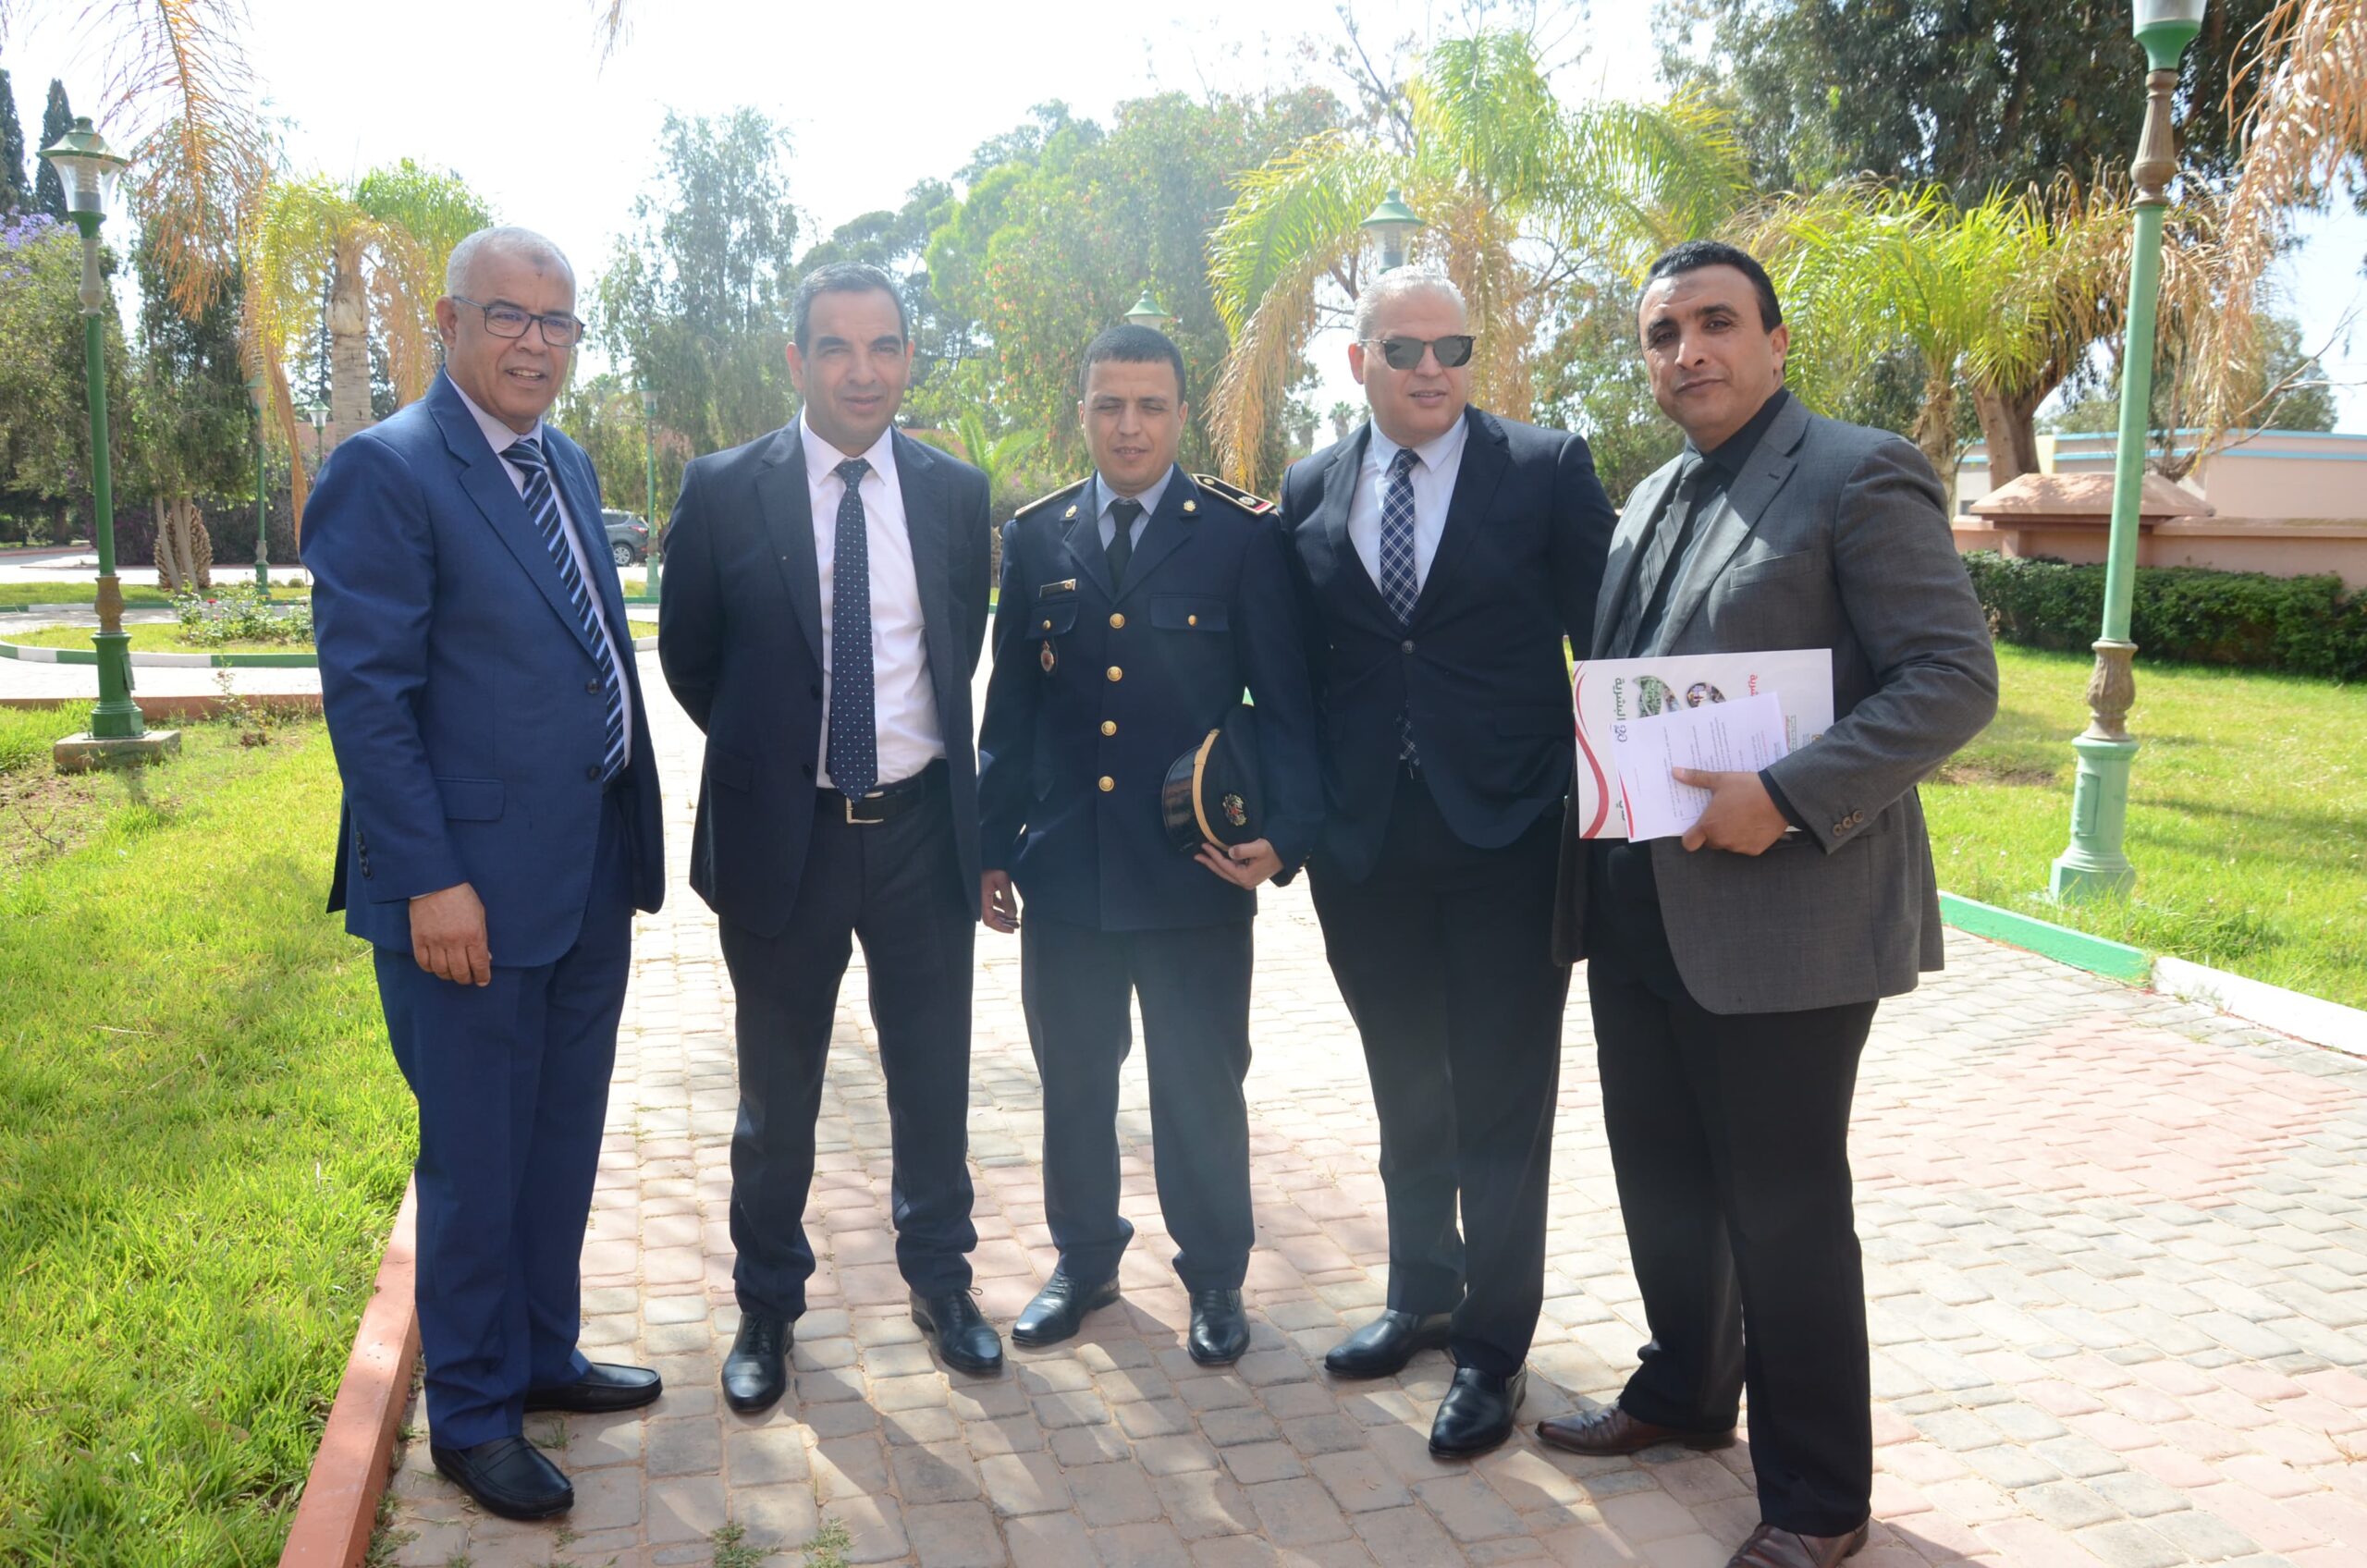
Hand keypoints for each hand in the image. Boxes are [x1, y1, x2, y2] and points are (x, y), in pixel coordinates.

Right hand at [410, 882, 491, 984]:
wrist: (435, 882)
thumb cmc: (462, 897)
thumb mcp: (480, 915)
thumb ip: (482, 938)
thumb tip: (485, 958)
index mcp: (473, 935)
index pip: (479, 964)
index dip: (482, 976)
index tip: (482, 981)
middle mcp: (454, 941)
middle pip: (460, 972)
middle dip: (466, 979)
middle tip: (467, 978)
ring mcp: (435, 941)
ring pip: (441, 970)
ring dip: (448, 976)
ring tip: (452, 974)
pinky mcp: (419, 939)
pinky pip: (424, 963)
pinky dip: (430, 969)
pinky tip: (436, 966)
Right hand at [981, 870, 1020, 933]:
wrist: (988, 852)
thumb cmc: (994, 865)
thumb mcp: (1003, 881)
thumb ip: (1008, 899)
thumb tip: (1012, 915)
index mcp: (981, 898)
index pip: (989, 920)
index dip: (1000, 927)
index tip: (1013, 930)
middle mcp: (979, 899)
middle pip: (990, 918)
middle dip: (1004, 923)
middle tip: (1017, 926)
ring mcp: (982, 895)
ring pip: (992, 911)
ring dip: (1003, 917)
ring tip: (1016, 920)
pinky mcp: (985, 891)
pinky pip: (992, 904)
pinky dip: (1002, 908)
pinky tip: (1011, 910)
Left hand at [1196, 838, 1282, 888]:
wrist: (1287, 855)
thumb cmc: (1274, 850)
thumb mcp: (1260, 847)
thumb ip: (1243, 849)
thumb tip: (1230, 852)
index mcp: (1245, 877)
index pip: (1224, 865)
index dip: (1213, 855)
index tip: (1204, 845)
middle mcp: (1245, 882)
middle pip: (1222, 872)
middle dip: (1209, 863)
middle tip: (1197, 855)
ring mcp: (1247, 880)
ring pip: (1225, 872)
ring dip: (1214, 864)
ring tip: (1204, 857)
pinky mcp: (1249, 876)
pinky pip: (1231, 871)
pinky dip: (1223, 865)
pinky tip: (1218, 859)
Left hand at [1674, 769, 1790, 855]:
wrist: (1779, 797)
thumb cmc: (1746, 788)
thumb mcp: (1720, 780)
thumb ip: (1696, 778)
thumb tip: (1675, 772)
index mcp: (1709, 826)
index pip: (1690, 843)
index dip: (1691, 836)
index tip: (1697, 827)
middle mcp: (1722, 841)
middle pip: (1710, 842)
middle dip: (1713, 831)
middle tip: (1724, 815)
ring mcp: (1739, 847)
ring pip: (1728, 844)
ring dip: (1730, 835)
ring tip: (1741, 816)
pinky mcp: (1755, 850)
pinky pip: (1745, 846)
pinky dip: (1747, 838)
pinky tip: (1754, 823)